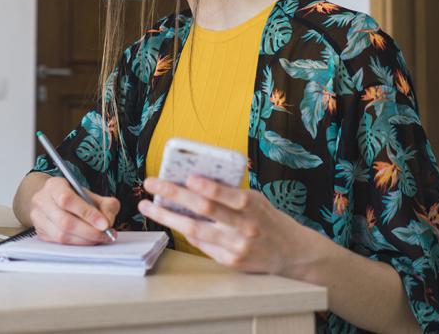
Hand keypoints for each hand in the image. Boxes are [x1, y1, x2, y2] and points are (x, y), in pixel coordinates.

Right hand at [30, 176, 119, 244]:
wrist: (54, 201)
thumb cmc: (75, 198)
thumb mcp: (92, 195)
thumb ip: (106, 205)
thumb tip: (108, 222)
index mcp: (54, 185)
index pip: (67, 199)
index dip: (87, 213)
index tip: (104, 224)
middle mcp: (42, 200)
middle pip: (64, 221)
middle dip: (89, 231)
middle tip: (106, 235)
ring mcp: (38, 218)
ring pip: (61, 235)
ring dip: (84, 240)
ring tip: (100, 238)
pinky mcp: (40, 233)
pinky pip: (59, 243)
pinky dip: (77, 244)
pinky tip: (88, 241)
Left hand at [139, 176, 318, 275]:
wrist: (291, 252)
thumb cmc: (267, 218)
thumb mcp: (256, 200)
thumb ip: (230, 193)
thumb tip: (193, 180)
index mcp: (253, 206)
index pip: (228, 196)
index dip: (209, 187)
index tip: (189, 178)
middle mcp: (245, 228)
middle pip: (205, 210)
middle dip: (174, 195)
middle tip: (151, 183)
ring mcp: (236, 247)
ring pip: (195, 230)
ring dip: (167, 217)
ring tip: (147, 206)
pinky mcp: (230, 261)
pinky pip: (201, 243)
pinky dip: (184, 231)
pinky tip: (170, 220)